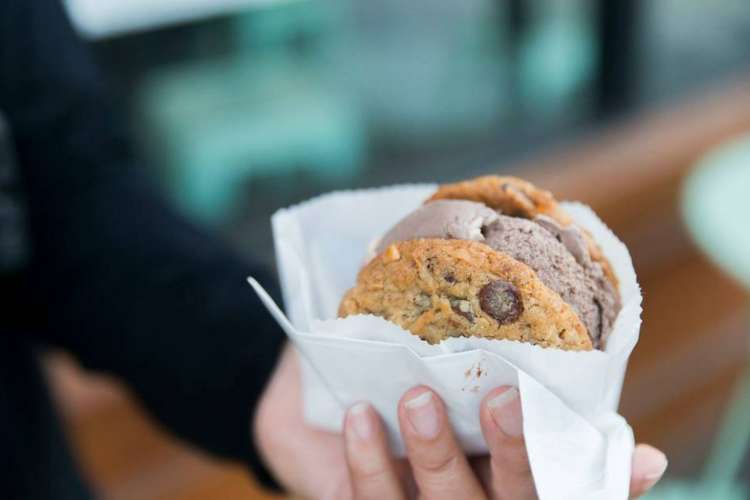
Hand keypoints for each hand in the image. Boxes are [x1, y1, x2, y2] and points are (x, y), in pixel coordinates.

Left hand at [254, 344, 666, 498]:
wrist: (320, 403)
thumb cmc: (403, 376)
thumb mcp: (450, 360)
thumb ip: (497, 352)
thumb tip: (549, 303)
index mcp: (504, 469)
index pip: (562, 481)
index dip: (609, 479)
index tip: (643, 455)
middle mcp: (472, 496)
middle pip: (513, 497)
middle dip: (515, 451)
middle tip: (502, 395)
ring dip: (435, 452)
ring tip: (417, 396)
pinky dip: (366, 463)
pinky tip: (360, 417)